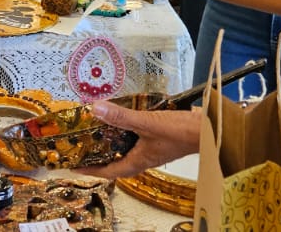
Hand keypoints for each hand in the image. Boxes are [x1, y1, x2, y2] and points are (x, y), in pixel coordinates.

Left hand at [81, 102, 200, 178]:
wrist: (207, 130)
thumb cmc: (181, 133)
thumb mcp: (147, 122)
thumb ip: (121, 116)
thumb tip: (96, 109)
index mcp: (137, 162)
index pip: (108, 171)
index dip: (89, 170)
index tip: (73, 166)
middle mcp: (143, 159)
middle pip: (114, 162)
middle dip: (97, 156)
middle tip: (81, 146)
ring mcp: (151, 150)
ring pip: (125, 149)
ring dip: (111, 142)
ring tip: (96, 131)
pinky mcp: (158, 140)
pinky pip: (135, 139)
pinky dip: (125, 132)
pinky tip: (121, 119)